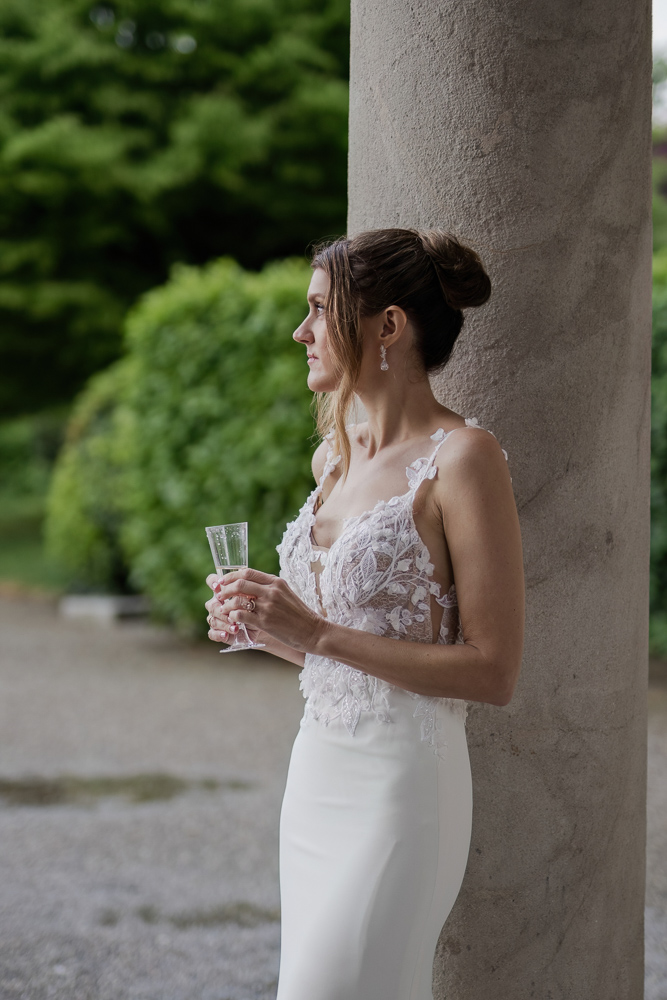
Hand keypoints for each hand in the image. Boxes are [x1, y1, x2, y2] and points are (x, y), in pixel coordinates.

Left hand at [206, 568, 326, 652]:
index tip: (222, 581)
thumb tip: (248, 586)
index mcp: (275, 582)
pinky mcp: (265, 622)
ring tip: (223, 610)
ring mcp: (268, 606)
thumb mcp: (286, 594)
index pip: (247, 572)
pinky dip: (233, 617)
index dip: (230, 576)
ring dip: (226, 605)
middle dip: (225, 589)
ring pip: (238, 600)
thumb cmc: (298, 614)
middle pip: (240, 583)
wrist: (313, 630)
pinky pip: (241, 616)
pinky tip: (233, 620)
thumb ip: (269, 588)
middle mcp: (271, 591)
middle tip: (219, 595)